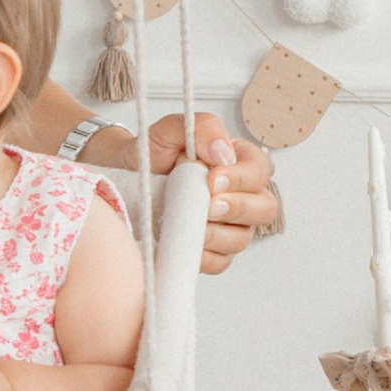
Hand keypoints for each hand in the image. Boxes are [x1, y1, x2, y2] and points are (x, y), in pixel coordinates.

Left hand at [58, 109, 278, 267]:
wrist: (125, 178)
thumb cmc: (153, 153)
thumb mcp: (171, 129)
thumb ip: (201, 128)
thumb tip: (222, 153)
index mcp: (238, 162)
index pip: (259, 171)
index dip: (241, 178)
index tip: (211, 180)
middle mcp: (241, 195)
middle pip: (265, 209)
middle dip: (238, 209)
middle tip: (209, 207)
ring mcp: (229, 226)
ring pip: (242, 239)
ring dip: (216, 235)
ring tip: (188, 224)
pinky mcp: (213, 251)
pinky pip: (220, 262)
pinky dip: (202, 257)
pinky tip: (183, 244)